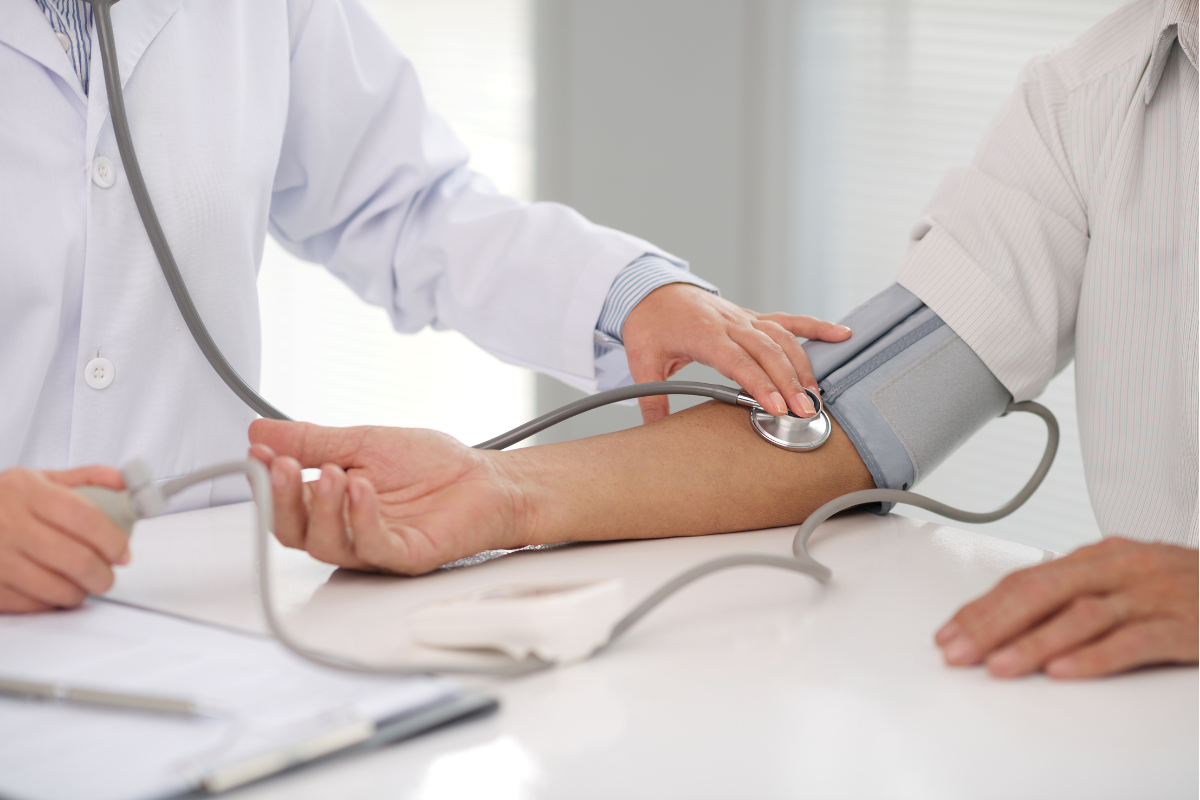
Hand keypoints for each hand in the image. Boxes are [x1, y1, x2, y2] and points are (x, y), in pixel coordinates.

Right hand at [0, 466, 130, 612]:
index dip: (112, 539)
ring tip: (83, 586)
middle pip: (74, 558)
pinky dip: (49, 602)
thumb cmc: (2, 501)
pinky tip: (53, 592)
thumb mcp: (38, 478)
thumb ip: (86, 478)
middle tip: (107, 576)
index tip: (123, 552)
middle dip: (102, 574)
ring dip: (79, 592)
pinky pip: (30, 604)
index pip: (85, 517)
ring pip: (54, 587)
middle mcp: (8, 522)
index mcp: (27, 491)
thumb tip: (126, 482)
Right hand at [248, 420, 523, 574]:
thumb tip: (261, 430)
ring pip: (328, 544)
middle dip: (282, 499)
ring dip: (322, 507)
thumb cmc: (432, 467)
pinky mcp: (405, 556)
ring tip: (333, 472)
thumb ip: (314, 441)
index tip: (259, 453)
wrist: (485, 480)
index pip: (285, 505)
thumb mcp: (364, 442)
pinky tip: (362, 488)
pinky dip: (362, 517)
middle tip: (282, 465)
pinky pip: (373, 546)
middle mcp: (348, 531)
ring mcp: (375, 548)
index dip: (266, 483)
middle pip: (295, 532)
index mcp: (333, 506)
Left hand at [620, 283, 851, 422]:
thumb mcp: (642, 361)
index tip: (777, 407)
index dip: (759, 384)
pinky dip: (817, 326)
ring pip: (783, 338)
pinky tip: (842, 335)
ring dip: (803, 365)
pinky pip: (790, 320)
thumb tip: (652, 432)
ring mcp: (745, 318)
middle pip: (768, 352)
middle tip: (806, 411)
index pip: (737, 361)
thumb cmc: (649, 324)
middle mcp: (730, 323)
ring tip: (817, 394)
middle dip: (789, 382)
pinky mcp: (754, 317)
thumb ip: (651, 398)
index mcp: (703, 334)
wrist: (651, 290)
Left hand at [936, 537, 1197, 678]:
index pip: (1027, 577)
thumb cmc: (1188, 588)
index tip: (948, 632)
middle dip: (991, 623)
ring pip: (1080, 615)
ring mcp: (1155, 594)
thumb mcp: (1127, 578)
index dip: (983, 605)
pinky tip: (1064, 670)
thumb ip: (1079, 590)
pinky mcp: (1187, 625)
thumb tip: (1016, 614)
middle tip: (956, 650)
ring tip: (996, 665)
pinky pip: (1135, 641)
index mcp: (1101, 556)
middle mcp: (1122, 568)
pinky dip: (1094, 657)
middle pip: (1042, 591)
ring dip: (1032, 642)